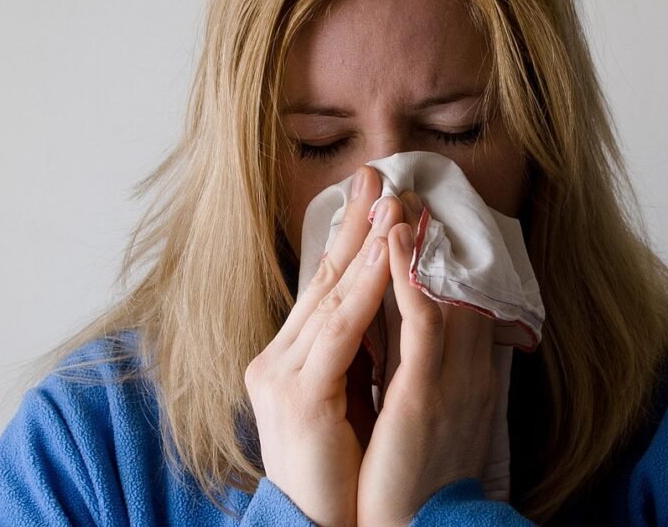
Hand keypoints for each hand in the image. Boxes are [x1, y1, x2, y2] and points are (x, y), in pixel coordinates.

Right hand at [244, 165, 402, 526]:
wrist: (318, 525)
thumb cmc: (341, 468)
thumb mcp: (347, 397)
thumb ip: (358, 351)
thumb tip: (387, 306)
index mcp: (288, 358)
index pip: (321, 288)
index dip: (347, 240)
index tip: (373, 198)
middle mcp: (275, 359)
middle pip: (320, 279)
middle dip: (353, 225)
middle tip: (378, 176)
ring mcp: (280, 375)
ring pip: (329, 297)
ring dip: (365, 246)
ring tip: (391, 203)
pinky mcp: (298, 395)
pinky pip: (340, 331)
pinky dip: (365, 288)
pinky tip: (386, 255)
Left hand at [357, 194, 500, 525]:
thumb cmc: (412, 476)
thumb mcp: (424, 412)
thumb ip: (419, 368)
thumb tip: (400, 332)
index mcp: (465, 372)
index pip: (455, 297)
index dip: (436, 254)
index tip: (416, 214)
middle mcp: (467, 367)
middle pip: (451, 282)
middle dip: (427, 231)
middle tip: (406, 184)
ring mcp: (451, 378)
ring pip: (440, 290)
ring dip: (417, 239)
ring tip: (395, 193)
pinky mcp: (426, 393)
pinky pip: (423, 322)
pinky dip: (410, 277)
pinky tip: (395, 238)